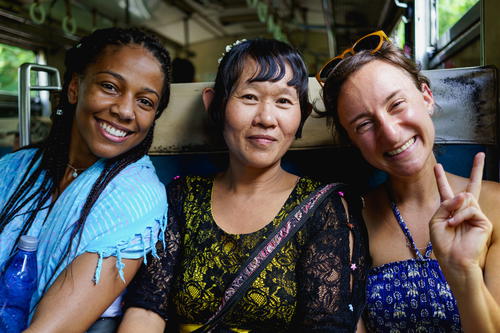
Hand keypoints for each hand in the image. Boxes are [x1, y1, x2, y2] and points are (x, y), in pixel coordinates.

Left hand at [430, 153, 492, 270]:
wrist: (453, 259)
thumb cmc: (443, 243)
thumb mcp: (436, 221)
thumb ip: (446, 205)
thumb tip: (464, 195)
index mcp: (450, 210)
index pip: (446, 191)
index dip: (441, 178)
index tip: (438, 166)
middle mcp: (464, 210)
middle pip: (471, 186)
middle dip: (477, 169)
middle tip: (480, 154)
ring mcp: (475, 215)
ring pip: (466, 198)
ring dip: (456, 209)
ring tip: (452, 222)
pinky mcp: (483, 221)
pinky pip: (471, 209)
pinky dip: (460, 216)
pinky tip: (456, 224)